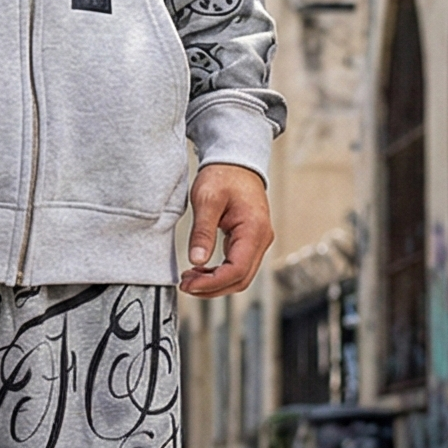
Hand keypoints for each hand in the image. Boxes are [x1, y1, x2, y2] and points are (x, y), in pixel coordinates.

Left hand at [178, 163, 272, 298]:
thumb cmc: (224, 174)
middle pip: (241, 278)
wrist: (236, 160)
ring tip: (190, 279)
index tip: (190, 285)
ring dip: (216, 282)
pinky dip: (220, 272)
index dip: (213, 283)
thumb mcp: (207, 198)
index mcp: (254, 230)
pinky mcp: (250, 240)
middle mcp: (261, 239)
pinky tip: (201, 270)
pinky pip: (238, 264)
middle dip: (212, 287)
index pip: (237, 270)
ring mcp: (257, 240)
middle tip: (186, 285)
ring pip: (240, 274)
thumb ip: (203, 231)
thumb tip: (197, 260)